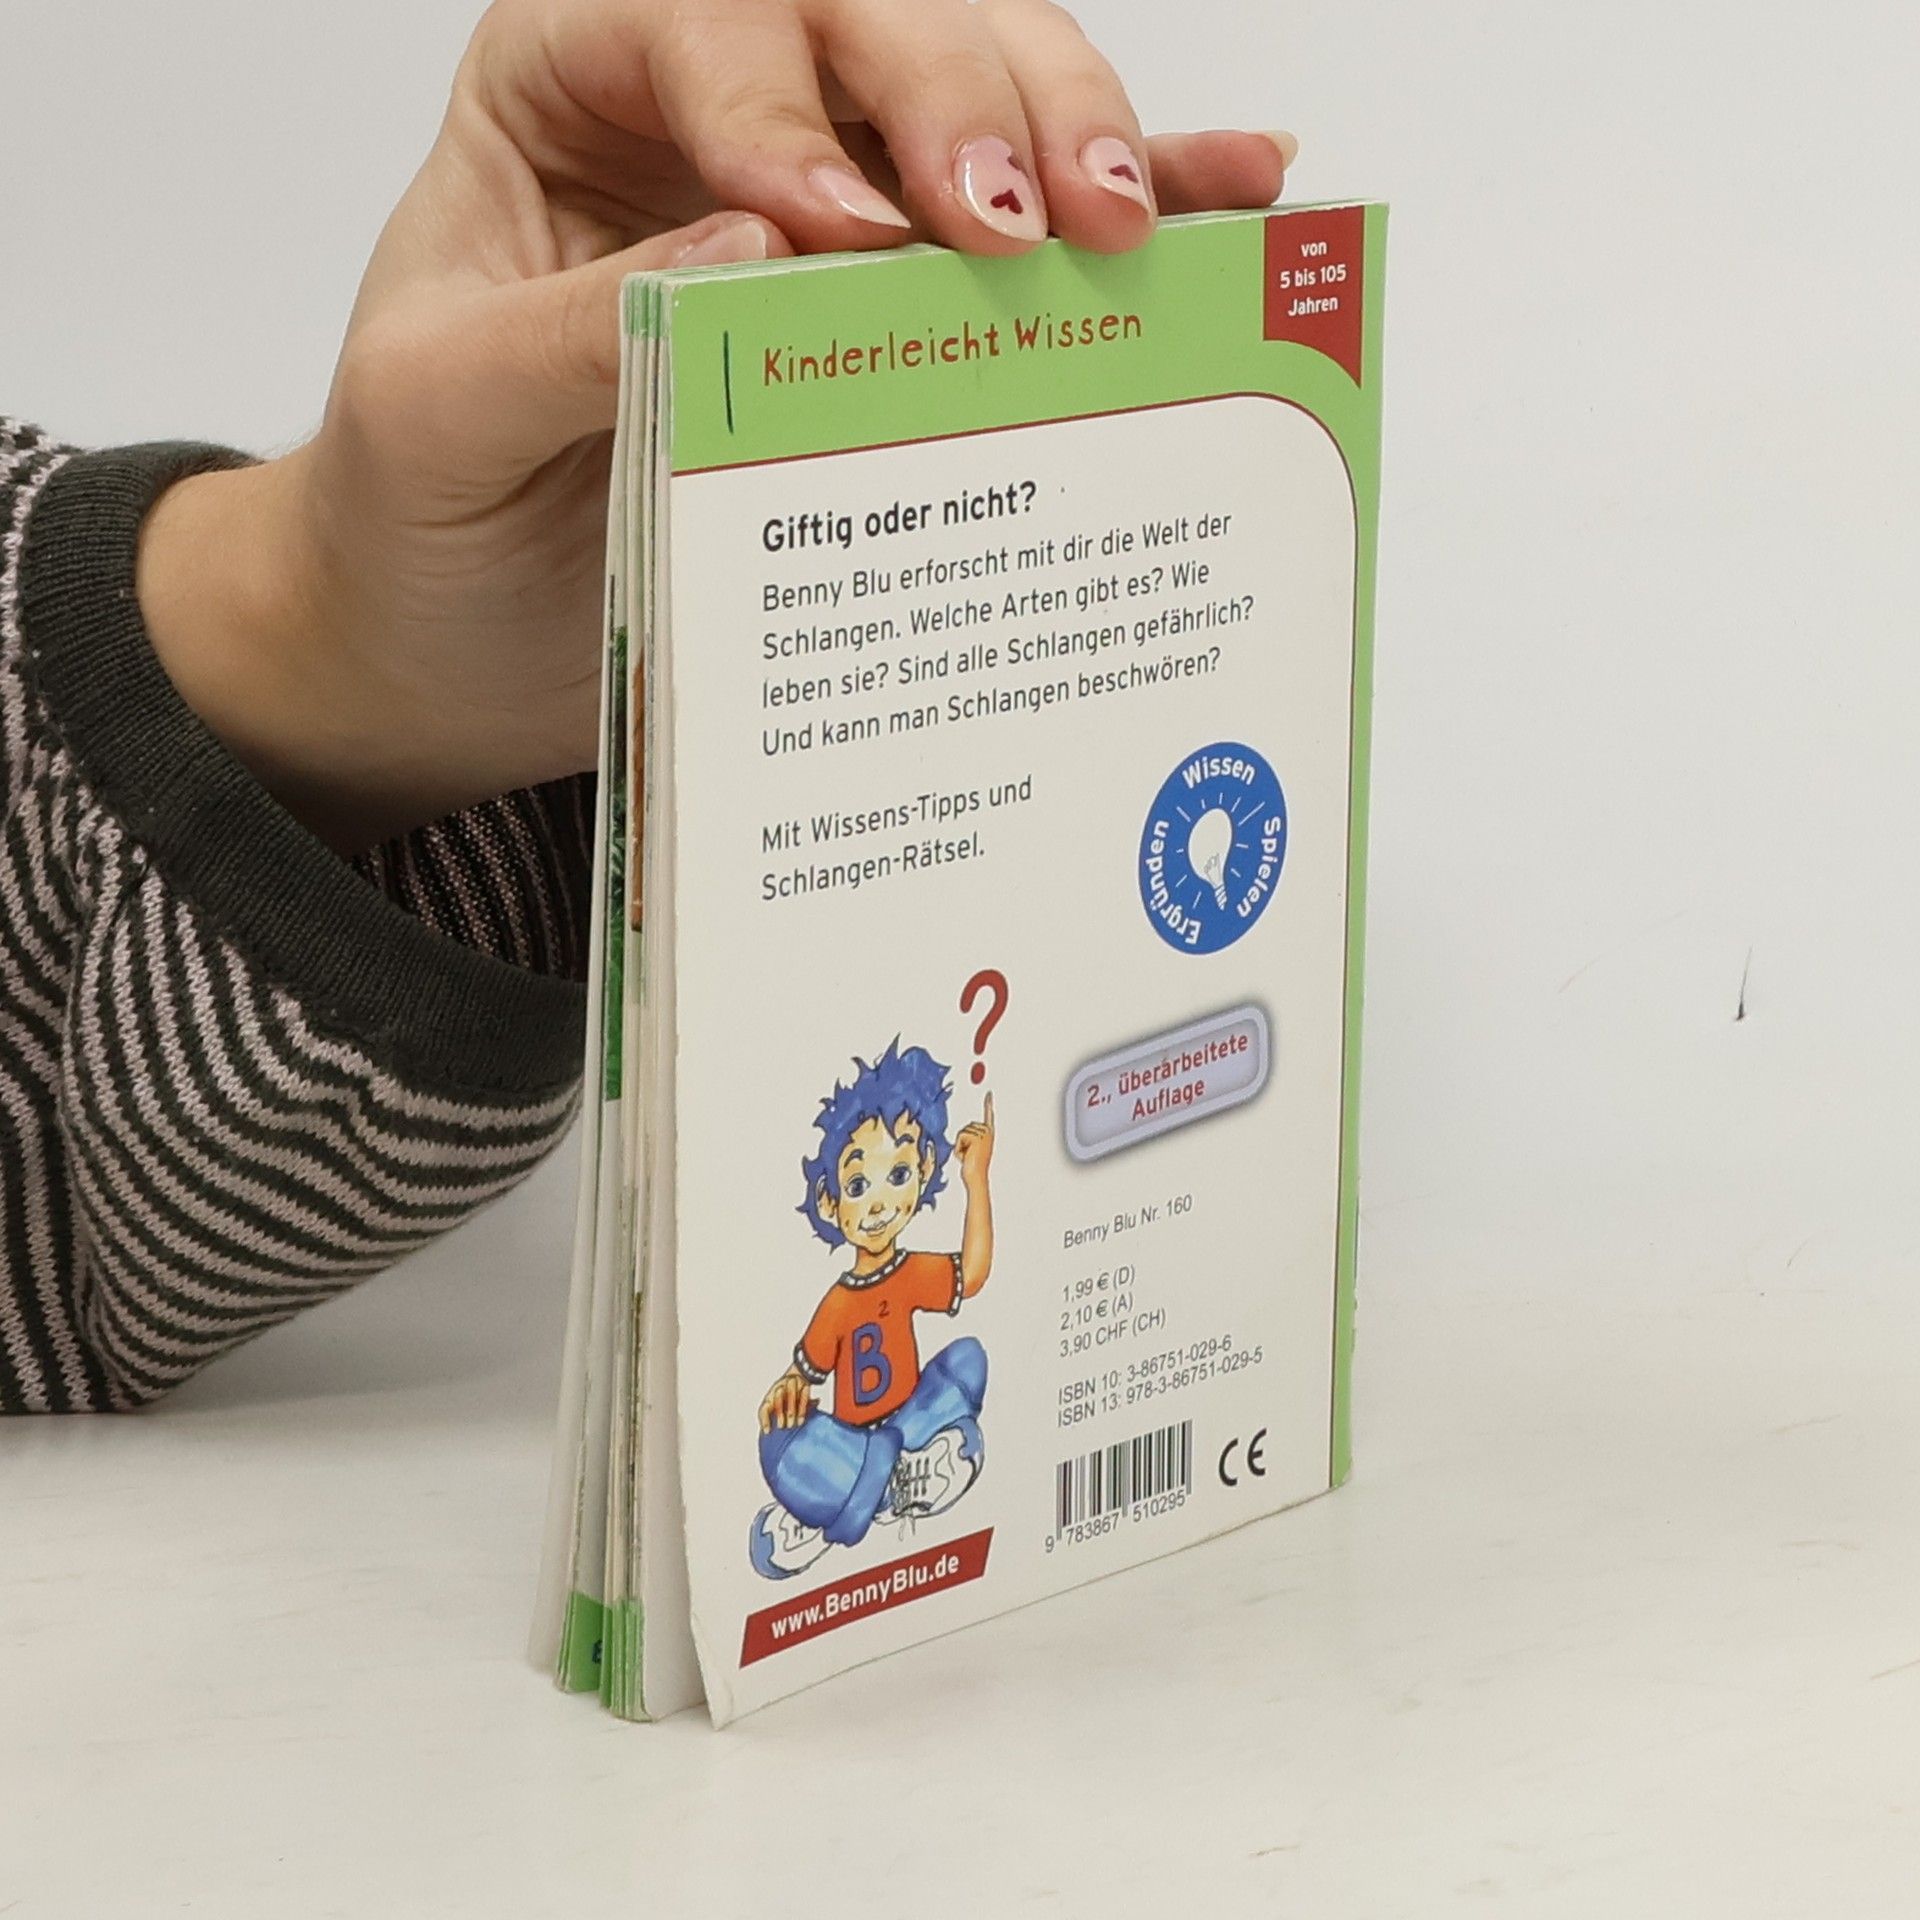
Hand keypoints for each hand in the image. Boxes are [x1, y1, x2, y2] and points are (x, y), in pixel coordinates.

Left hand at [139, 0, 1296, 850]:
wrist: (449, 635)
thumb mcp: (439, 416)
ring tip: (1128, 226)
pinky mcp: (901, 299)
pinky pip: (1029, 220)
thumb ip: (573, 323)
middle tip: (1029, 224)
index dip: (780, 104)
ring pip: (973, 90)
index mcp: (570, 85)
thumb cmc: (416, 512)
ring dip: (1069, 133)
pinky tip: (1228, 191)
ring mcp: (825, 190)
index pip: (694, 18)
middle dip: (962, 103)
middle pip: (866, 20)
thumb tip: (758, 251)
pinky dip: (1138, 195)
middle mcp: (714, 108)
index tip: (843, 235)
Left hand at [759, 1365, 814, 1432]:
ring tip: (792, 1424)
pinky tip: (801, 1420)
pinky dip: (802, 1410)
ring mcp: (792, 1384)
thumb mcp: (778, 1402)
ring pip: (791, 1396)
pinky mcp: (803, 1385)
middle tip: (782, 1427)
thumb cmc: (786, 1394)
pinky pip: (803, 1397)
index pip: (765, 1407)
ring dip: (791, 1411)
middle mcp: (780, 1387)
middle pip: (778, 1399)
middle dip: (779, 1413)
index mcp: (770, 1394)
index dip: (764, 1419)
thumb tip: (768, 1432)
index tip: (767, 1432)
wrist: (799, 1373)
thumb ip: (774, 1414)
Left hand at [954, 1092, 995, 1186]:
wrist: (976, 1178)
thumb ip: (970, 1141)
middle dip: (962, 1141)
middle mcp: (988, 1133)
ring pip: (962, 1132)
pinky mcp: (976, 1137)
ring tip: (968, 1156)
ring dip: (960, 1146)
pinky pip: (959, 1137)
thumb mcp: (972, 1151)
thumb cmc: (973, 1167)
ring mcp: (983, 1134)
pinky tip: (965, 1157)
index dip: (988, 1104)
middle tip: (969, 1154)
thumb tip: (964, 1138)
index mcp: (989, 1134)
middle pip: (966, 1126)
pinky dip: (958, 1148)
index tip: (989, 1093)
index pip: (988, 1116)